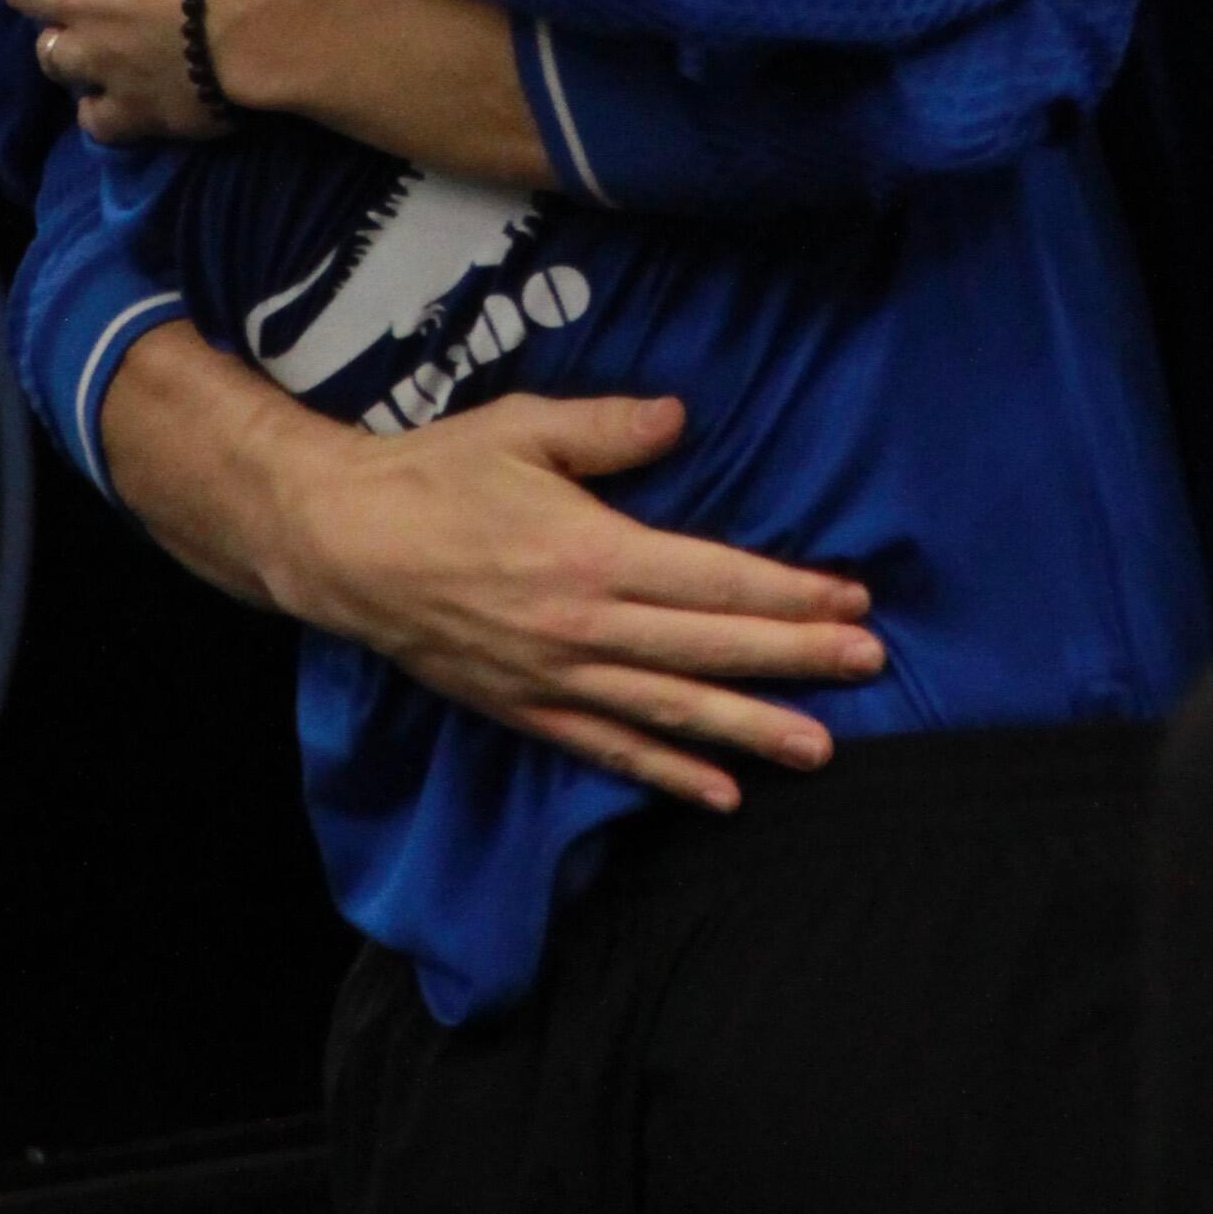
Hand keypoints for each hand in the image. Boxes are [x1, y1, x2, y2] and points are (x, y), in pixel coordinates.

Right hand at [110, 336, 891, 808]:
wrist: (343, 545)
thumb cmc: (436, 475)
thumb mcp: (523, 428)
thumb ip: (609, 429)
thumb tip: (682, 418)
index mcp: (594, 555)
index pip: (717, 580)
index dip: (791, 594)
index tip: (852, 599)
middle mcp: (585, 629)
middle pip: (712, 648)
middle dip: (798, 659)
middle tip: (870, 664)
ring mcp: (556, 680)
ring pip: (673, 712)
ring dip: (752, 729)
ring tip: (821, 747)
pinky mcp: (526, 710)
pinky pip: (610, 749)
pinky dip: (667, 774)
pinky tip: (720, 795)